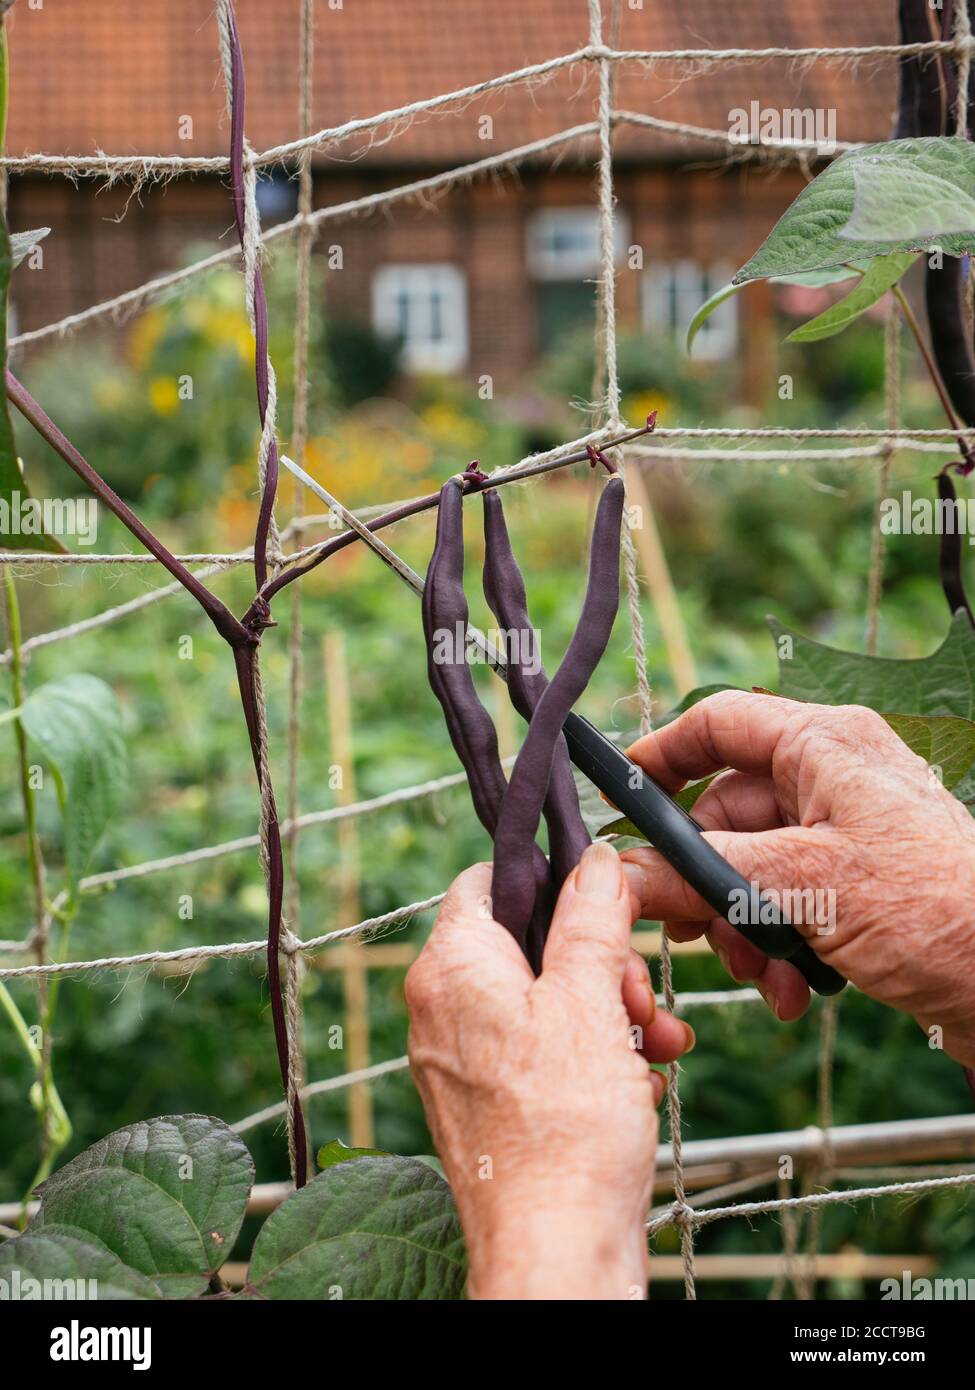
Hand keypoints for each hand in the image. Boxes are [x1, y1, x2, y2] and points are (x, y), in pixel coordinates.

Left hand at [405, 842, 693, 1299]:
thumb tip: (592, 861)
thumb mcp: (590, 1001)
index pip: (489, 882)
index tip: (604, 904)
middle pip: (528, 945)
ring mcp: (462, 1060)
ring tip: (659, 1046)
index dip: (551, 882)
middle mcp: (442, 1010)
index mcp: (451, 968)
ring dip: (612, 1016)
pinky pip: (543, 1053)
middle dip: (601, 966)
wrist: (555, 1250)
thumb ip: (590, 921)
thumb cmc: (563, 1130)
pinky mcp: (490, 1104)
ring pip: (545, 1002)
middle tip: (640, 998)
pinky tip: (638, 1083)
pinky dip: (594, 1058)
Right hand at [620, 690, 974, 1065]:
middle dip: (707, 881)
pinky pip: (789, 903)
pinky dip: (779, 945)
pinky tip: (794, 987)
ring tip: (763, 974)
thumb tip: (624, 875)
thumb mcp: (799, 886)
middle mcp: (835, 780)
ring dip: (743, 927)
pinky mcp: (862, 887)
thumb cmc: (936, 912)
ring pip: (754, 867)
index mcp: (825, 745)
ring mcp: (850, 835)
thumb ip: (701, 874)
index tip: (618, 797)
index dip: (662, 755)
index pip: (720, 723)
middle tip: (688, 931)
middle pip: (729, 813)